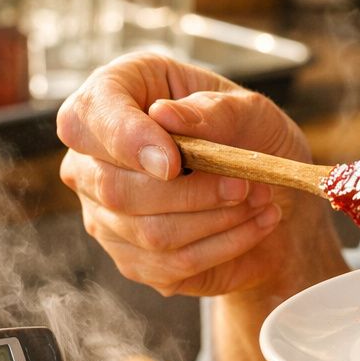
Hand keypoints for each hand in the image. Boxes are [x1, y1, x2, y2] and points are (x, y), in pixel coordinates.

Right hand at [57, 51, 318, 296]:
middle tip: (243, 185)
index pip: (85, 119)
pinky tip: (259, 223)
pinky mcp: (131, 258)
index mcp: (114, 96)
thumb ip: (210, 111)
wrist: (274, 191)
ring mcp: (105, 214)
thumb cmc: (250, 136)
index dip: (125, 141)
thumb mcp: (248, 110)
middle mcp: (92, 158)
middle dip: (189, 193)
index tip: (173, 162)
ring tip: (261, 200)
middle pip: (114, 188)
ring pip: (147, 231)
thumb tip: (165, 116)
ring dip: (216, 220)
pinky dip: (225, 246)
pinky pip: (170, 264)